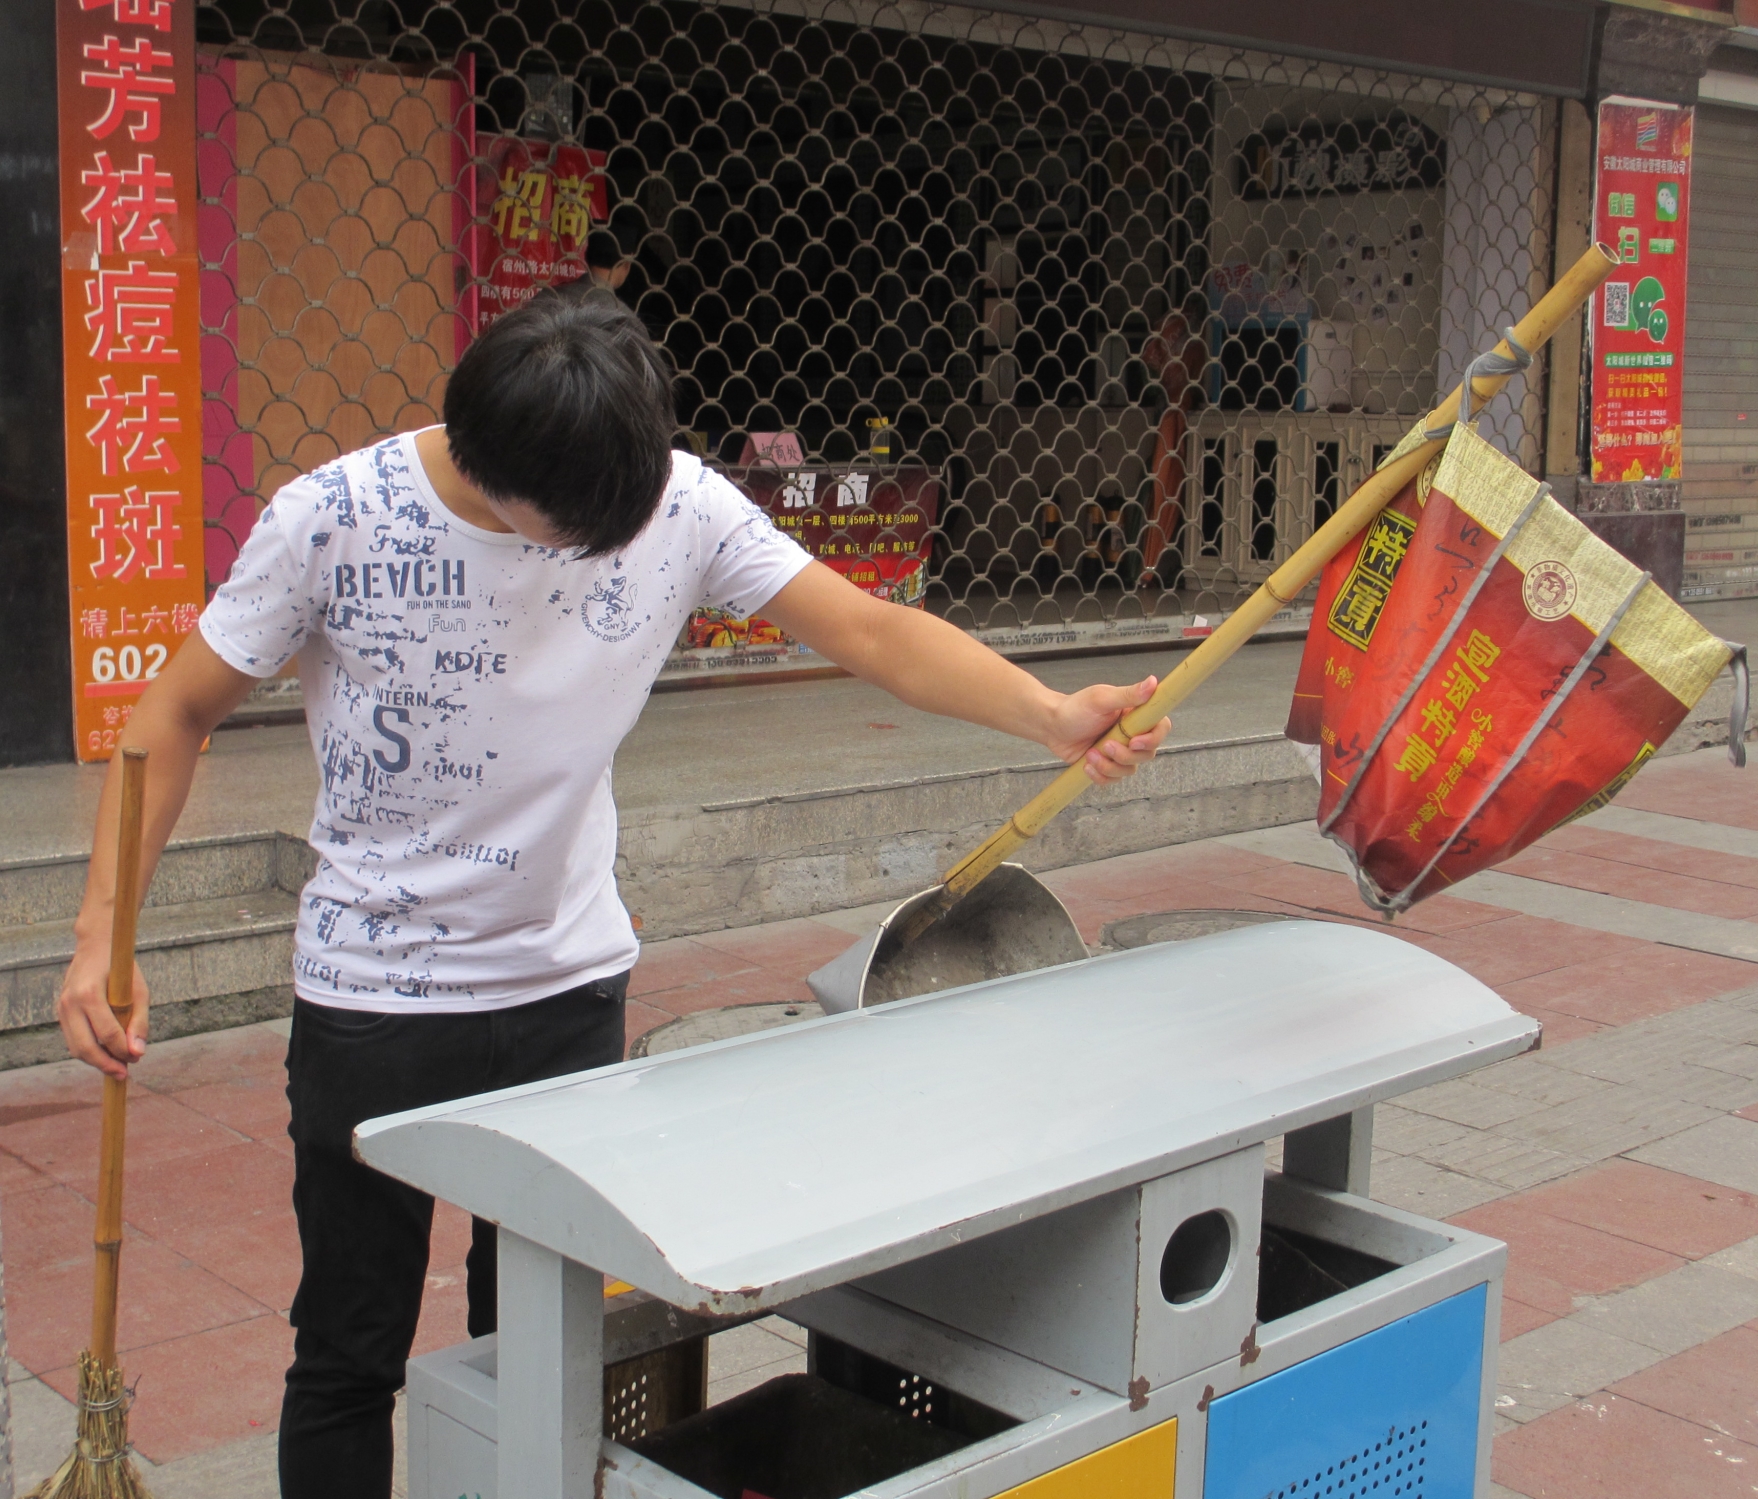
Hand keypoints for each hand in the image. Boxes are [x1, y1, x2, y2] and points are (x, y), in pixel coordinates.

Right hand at [57, 936, 148, 1078]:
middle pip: (85, 1047)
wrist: (96, 946)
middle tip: (125, 1074)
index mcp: (89, 993)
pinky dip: (88, 1051)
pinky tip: (106, 1054)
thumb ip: (140, 1021)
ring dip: (96, 1062)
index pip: (106, 1033)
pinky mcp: (60, 1012)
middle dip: (105, 1065)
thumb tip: (138, 1053)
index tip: (137, 1059)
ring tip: (117, 1067)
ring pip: (75, 1048)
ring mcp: (61, 1007)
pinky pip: (73, 1039)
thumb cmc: (122, 968)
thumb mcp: (139, 990)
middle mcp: (70, 1002)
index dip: (122, 1051)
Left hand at [1042, 675, 1170, 783]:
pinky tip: (1086, 765)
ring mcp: (1119, 751)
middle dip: (1125, 755)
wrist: (1051, 725)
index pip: (1161, 728)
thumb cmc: (1074, 707)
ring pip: (1130, 770)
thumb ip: (1128, 694)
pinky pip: (1113, 779)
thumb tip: (1153, 682)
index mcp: (1135, 715)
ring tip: (1090, 754)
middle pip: (1147, 754)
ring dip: (1109, 766)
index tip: (1134, 741)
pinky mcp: (1106, 765)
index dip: (1153, 739)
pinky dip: (1100, 775)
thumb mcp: (1101, 699)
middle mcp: (1131, 734)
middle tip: (1106, 745)